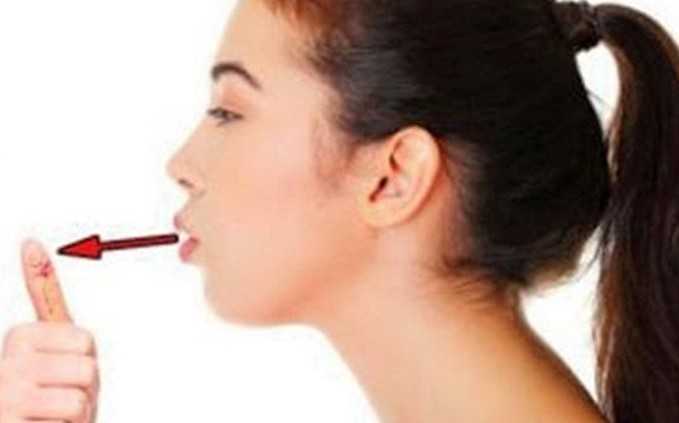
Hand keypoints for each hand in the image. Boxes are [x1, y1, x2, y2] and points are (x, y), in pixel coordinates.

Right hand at [0, 239, 99, 422]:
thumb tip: (32, 243)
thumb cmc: (39, 393)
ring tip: (51, 417)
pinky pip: (68, 422)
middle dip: (84, 392)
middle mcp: (6, 365)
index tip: (58, 372)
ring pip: (80, 400)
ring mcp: (6, 398)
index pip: (87, 342)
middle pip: (88, 370)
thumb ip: (44, 295)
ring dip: (75, 417)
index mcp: (18, 338)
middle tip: (57, 401)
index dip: (83, 363)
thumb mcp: (43, 344)